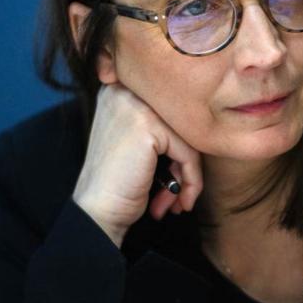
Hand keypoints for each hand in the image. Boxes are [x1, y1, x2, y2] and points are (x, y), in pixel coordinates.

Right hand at [72, 83, 202, 246]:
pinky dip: (190, 181)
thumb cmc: (120, 184)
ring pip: (188, 137)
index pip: (173, 110)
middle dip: (185, 160)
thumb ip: (165, 125)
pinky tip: (178, 201)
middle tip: (178, 192)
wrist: (97, 213)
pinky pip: (188, 152)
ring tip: (176, 200)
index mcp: (121, 89)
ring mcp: (134, 104)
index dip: (180, 145)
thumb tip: (206, 126)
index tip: (176, 176)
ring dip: (189, 175)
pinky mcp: (146, 124)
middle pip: (182, 122)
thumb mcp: (140, 143)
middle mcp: (124, 90)